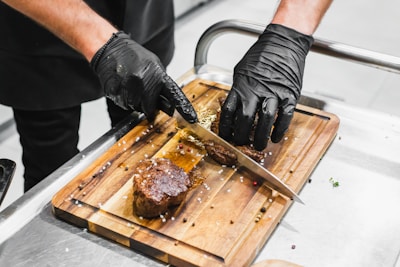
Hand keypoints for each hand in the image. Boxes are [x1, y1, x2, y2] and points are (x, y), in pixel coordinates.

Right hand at [90, 32, 196, 122]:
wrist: (110, 49)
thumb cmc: (132, 56)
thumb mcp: (153, 65)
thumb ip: (161, 83)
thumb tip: (167, 100)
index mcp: (158, 75)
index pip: (175, 95)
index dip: (184, 108)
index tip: (192, 118)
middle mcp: (145, 83)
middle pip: (150, 108)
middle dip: (146, 103)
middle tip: (140, 90)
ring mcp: (130, 89)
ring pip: (136, 107)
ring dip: (134, 101)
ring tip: (130, 85)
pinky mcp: (117, 94)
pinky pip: (124, 105)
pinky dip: (124, 99)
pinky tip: (122, 86)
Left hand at [219, 24, 312, 149]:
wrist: (284, 43)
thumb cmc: (262, 55)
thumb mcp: (241, 70)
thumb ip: (238, 89)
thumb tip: (233, 106)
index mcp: (241, 85)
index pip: (228, 112)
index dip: (225, 128)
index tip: (225, 136)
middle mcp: (256, 90)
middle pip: (244, 119)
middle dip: (241, 136)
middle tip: (241, 144)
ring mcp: (274, 93)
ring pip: (264, 120)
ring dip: (260, 137)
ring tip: (259, 146)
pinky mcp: (290, 94)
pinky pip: (285, 116)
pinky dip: (280, 129)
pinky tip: (276, 137)